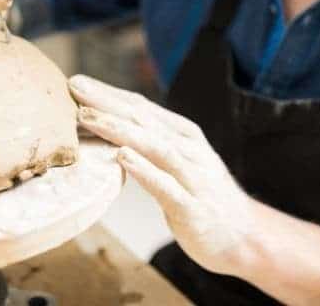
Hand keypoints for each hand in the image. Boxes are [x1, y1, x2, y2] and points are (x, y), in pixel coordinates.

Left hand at [69, 74, 255, 275]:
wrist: (245, 237)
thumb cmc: (200, 196)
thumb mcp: (174, 163)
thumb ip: (147, 144)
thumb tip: (102, 128)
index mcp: (183, 134)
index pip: (140, 106)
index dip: (108, 93)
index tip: (75, 82)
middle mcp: (189, 149)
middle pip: (143, 118)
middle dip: (106, 102)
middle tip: (74, 87)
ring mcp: (193, 177)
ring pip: (153, 146)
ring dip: (118, 129)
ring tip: (87, 117)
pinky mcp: (194, 208)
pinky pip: (167, 186)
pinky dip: (145, 170)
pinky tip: (122, 157)